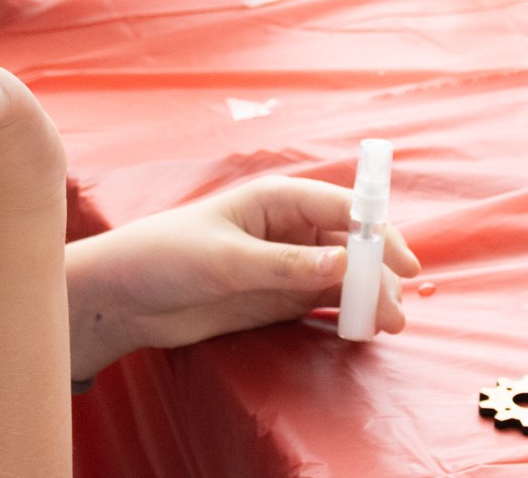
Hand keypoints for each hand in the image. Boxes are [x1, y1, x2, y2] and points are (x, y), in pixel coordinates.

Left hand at [65, 177, 421, 379]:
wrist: (124, 297)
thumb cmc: (164, 256)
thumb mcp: (225, 261)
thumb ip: (284, 265)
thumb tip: (344, 262)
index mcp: (275, 199)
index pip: (342, 207)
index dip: (378, 232)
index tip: (403, 263)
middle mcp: (288, 227)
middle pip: (351, 244)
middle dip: (378, 272)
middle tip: (395, 312)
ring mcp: (287, 263)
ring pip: (344, 275)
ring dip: (369, 295)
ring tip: (387, 326)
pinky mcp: (279, 296)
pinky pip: (325, 300)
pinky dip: (347, 311)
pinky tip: (363, 328)